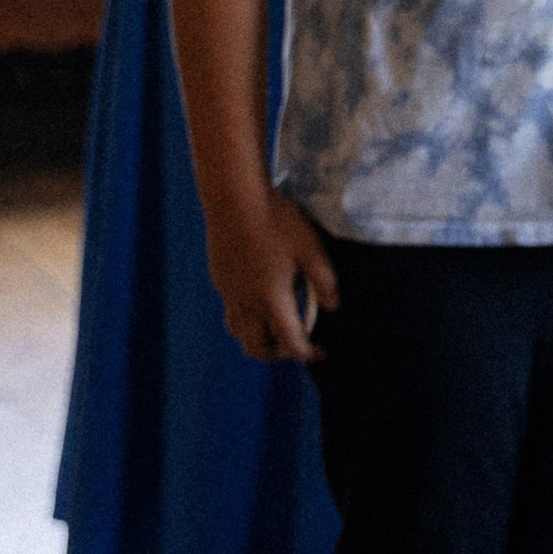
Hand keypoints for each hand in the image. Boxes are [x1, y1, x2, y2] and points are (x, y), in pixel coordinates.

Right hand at [207, 185, 339, 363]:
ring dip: (258, 339)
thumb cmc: (277, 221)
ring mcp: (228, 292)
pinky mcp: (219, 279)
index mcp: (271, 300)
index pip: (289, 342)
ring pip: (239, 333)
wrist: (235, 199)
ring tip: (275, 328)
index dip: (307, 353)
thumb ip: (324, 280)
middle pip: (257, 347)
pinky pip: (231, 312)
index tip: (320, 352)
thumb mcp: (311, 248)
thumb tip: (333, 306)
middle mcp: (246, 303)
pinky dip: (246, 319)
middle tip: (296, 344)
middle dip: (279, 354)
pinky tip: (257, 301)